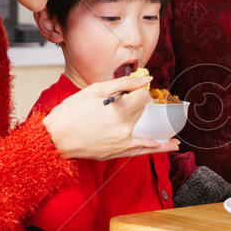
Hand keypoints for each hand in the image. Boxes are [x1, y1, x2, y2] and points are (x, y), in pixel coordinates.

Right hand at [43, 75, 179, 160]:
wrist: (54, 137)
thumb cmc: (70, 112)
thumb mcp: (95, 90)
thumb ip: (123, 83)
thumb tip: (146, 79)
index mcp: (119, 108)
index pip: (143, 96)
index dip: (142, 90)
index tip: (139, 88)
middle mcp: (124, 126)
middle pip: (143, 111)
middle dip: (142, 104)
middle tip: (140, 101)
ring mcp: (122, 141)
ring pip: (144, 129)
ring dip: (156, 127)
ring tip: (176, 134)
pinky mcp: (117, 151)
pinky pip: (141, 149)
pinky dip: (156, 147)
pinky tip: (169, 146)